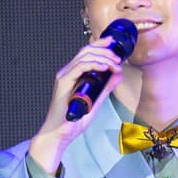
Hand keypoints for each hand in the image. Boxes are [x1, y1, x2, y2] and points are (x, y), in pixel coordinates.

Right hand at [28, 36, 126, 174]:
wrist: (59, 134)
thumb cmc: (72, 121)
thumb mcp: (95, 102)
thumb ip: (106, 88)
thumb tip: (117, 76)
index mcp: (73, 75)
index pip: (87, 53)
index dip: (100, 45)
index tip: (113, 43)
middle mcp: (67, 72)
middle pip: (86, 51)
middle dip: (105, 51)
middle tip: (118, 58)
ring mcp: (64, 76)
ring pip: (84, 56)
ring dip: (103, 57)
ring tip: (115, 64)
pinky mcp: (63, 82)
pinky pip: (80, 67)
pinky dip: (94, 64)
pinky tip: (105, 67)